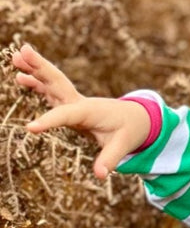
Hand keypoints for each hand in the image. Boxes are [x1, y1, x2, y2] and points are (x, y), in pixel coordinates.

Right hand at [13, 43, 151, 178]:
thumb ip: (110, 159)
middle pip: (57, 82)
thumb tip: (102, 175)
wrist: (136, 118)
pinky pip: (51, 89)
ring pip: (52, 81)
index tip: (30, 129)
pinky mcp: (70, 103)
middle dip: (40, 68)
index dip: (49, 121)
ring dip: (35, 68)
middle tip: (23, 51)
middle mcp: (79, 102)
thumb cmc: (129, 131)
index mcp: (90, 111)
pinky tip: (20, 76)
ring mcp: (74, 100)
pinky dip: (36, 82)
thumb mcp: (123, 145)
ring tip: (16, 56)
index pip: (66, 115)